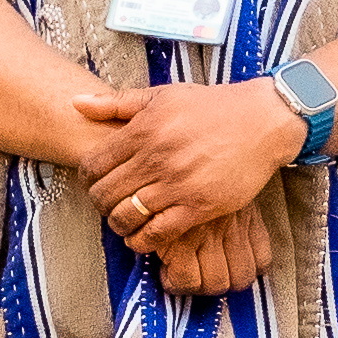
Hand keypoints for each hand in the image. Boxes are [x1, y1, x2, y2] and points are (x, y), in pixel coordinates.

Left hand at [78, 81, 304, 285]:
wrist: (262, 121)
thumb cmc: (211, 106)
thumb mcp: (162, 96)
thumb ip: (116, 102)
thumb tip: (75, 101)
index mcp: (143, 129)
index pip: (94, 164)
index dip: (87, 179)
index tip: (94, 182)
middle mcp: (157, 158)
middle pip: (105, 194)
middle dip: (99, 204)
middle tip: (107, 205)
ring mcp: (178, 184)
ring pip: (127, 216)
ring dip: (118, 225)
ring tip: (124, 221)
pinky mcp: (199, 206)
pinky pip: (158, 233)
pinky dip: (143, 241)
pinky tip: (143, 237)